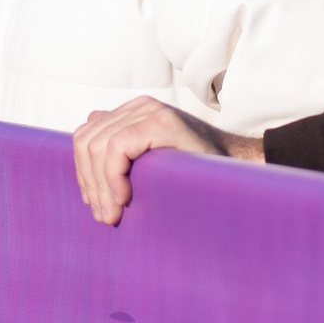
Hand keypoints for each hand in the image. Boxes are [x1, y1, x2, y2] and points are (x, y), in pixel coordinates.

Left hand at [72, 96, 262, 225]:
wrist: (239, 171)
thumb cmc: (195, 176)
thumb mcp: (152, 165)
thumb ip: (124, 155)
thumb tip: (86, 162)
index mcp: (132, 114)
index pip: (87, 136)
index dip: (84, 173)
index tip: (97, 205)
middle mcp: (138, 107)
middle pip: (86, 140)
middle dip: (89, 182)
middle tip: (104, 215)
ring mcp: (149, 110)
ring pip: (97, 145)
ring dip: (99, 185)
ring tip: (113, 213)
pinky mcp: (161, 122)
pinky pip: (116, 147)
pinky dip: (112, 176)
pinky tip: (124, 198)